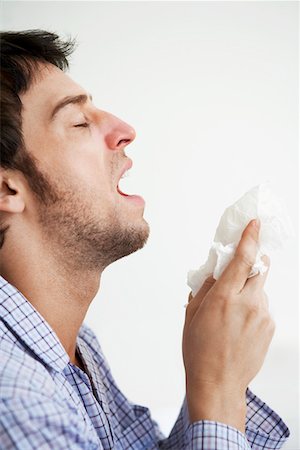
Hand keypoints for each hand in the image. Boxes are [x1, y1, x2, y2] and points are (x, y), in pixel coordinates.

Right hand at [182, 219, 274, 432]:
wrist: (218, 384)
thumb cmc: (199, 351)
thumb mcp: (192, 314)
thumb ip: (204, 287)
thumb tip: (215, 270)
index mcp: (223, 296)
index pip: (243, 258)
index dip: (250, 237)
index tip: (254, 223)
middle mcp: (247, 302)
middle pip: (260, 268)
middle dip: (252, 263)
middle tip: (238, 272)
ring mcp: (262, 315)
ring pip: (261, 289)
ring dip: (249, 290)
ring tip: (232, 313)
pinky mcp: (270, 327)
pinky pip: (263, 306)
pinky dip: (253, 307)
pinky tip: (239, 326)